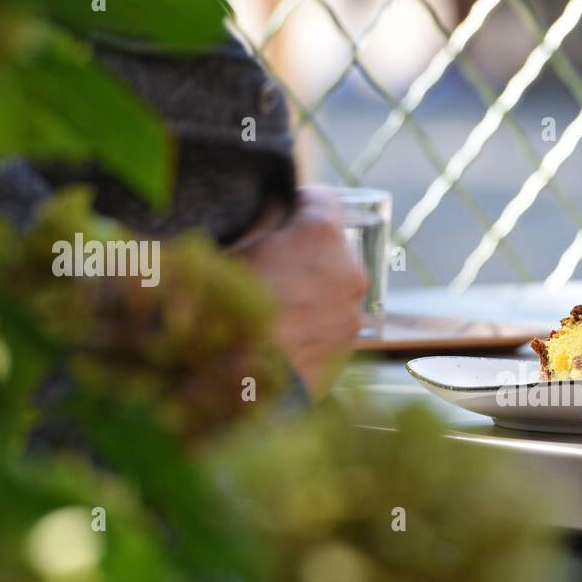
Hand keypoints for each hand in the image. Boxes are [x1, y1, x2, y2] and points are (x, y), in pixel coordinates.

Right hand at [233, 185, 367, 391]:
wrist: (240, 383)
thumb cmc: (228, 310)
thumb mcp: (233, 249)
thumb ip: (262, 219)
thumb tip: (276, 205)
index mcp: (321, 235)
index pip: (323, 199)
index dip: (298, 205)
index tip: (281, 217)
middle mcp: (350, 270)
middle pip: (331, 246)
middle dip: (306, 251)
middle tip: (270, 268)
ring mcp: (353, 311)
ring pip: (334, 285)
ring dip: (312, 287)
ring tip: (275, 307)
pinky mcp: (350, 345)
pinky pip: (333, 319)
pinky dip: (315, 319)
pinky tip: (284, 332)